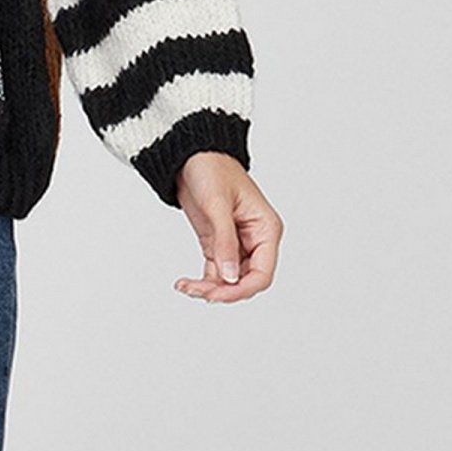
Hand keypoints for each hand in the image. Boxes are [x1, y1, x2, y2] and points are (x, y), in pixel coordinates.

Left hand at [171, 152, 280, 303]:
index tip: (216, 295)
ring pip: (229, 281)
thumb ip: (224, 242)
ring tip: (186, 286)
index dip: (241, 290)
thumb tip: (230, 277)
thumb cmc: (211, 169)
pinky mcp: (218, 245)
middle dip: (223, 291)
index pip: (263, 273)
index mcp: (266, 229)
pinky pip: (216, 273)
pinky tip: (185, 283)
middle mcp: (255, 239)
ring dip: (209, 289)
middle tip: (196, 291)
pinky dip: (202, 282)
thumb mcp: (217, 205)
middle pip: (246, 281)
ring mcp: (237, 244)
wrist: (191, 155)